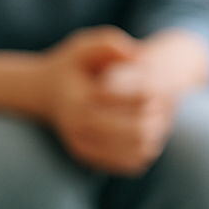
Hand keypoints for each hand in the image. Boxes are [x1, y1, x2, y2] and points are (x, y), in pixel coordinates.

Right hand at [42, 27, 176, 175]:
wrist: (42, 93)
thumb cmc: (70, 66)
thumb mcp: (83, 46)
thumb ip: (107, 43)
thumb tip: (136, 55)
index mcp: (80, 101)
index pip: (126, 105)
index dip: (149, 97)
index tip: (160, 90)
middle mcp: (78, 128)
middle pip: (134, 133)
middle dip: (155, 121)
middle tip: (166, 109)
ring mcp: (81, 147)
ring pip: (134, 153)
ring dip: (153, 138)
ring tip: (160, 122)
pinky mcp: (88, 159)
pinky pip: (126, 165)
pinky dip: (143, 152)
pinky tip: (148, 136)